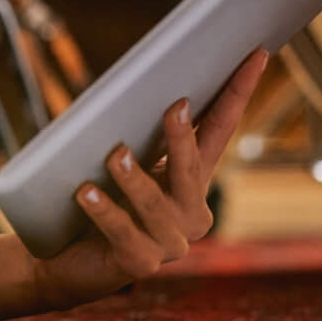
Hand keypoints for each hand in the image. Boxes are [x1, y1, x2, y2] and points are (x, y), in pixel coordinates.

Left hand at [30, 48, 269, 310]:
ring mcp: (169, 244)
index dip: (237, 94)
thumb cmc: (98, 199)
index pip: (219, 131)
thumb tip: (135, 85)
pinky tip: (86, 192)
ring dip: (135, 179)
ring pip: (156, 205)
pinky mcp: (139, 265)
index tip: (256, 55)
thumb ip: (138, 133)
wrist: (65, 259)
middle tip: (174, 106)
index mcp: (191, 181)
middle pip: (193, 170)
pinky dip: (105, 212)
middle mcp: (189, 214)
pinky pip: (124, 234)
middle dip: (184, 138)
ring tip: (115, 154)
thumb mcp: (121, 161)